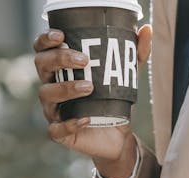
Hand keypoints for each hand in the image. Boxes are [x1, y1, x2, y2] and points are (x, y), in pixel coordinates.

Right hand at [33, 26, 152, 177]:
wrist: (118, 137)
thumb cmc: (114, 101)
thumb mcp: (127, 77)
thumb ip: (135, 55)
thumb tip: (146, 30)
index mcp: (60, 70)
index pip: (43, 49)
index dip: (46, 40)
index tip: (62, 35)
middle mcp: (51, 86)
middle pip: (41, 65)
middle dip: (59, 59)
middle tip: (84, 60)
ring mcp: (53, 110)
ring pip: (46, 94)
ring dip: (65, 88)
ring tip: (89, 87)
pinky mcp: (60, 133)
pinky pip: (56, 129)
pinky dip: (70, 123)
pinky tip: (87, 118)